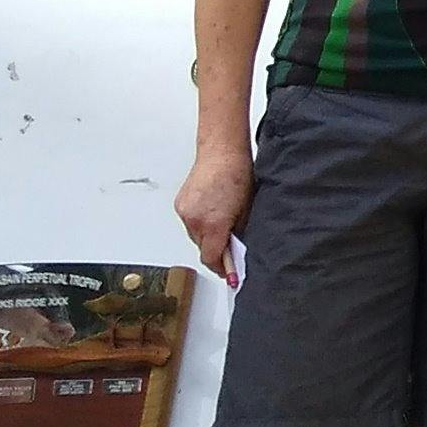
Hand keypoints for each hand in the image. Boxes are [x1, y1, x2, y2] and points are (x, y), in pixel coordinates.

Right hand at [176, 140, 252, 282]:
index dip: (222, 268)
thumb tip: (236, 249)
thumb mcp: (246, 210)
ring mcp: (184, 212)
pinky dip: (199, 223)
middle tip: (229, 247)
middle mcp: (194, 220)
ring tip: (221, 222)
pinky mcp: (180, 204)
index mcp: (213, 224)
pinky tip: (211, 212)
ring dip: (207, 236)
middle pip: (203, 248)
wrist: (221, 152)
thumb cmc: (238, 175)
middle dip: (215, 250)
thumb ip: (238, 233)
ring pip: (195, 236)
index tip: (228, 274)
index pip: (212, 258)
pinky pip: (189, 223)